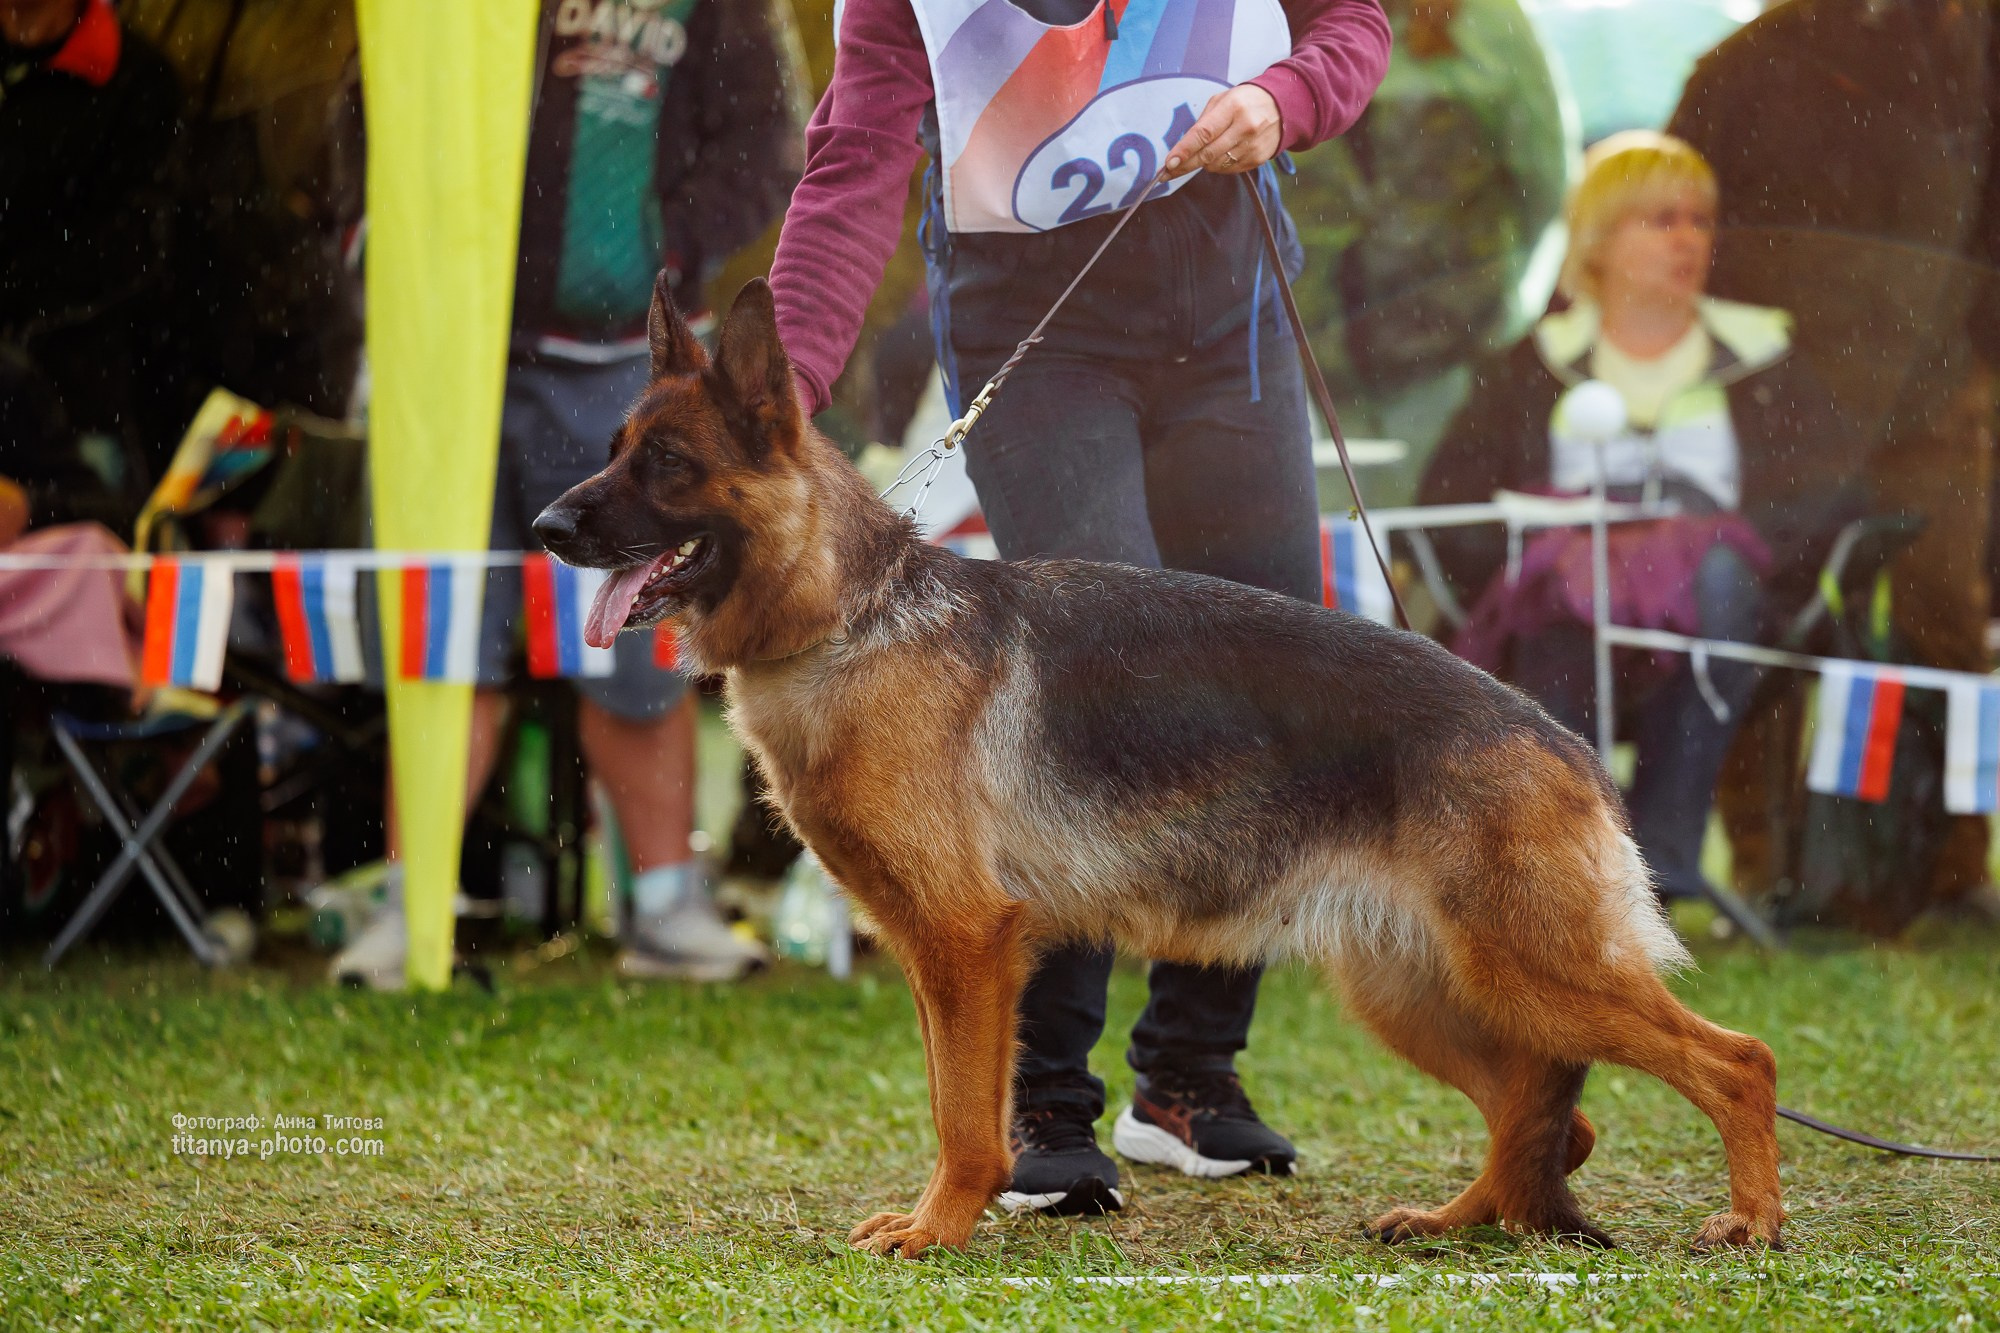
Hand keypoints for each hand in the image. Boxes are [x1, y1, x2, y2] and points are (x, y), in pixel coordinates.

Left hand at [1163, 84, 1283, 178]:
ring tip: (1202, 154)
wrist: (1281, 107)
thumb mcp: (1223, 100)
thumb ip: (1203, 121)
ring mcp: (1253, 145)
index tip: (1169, 163)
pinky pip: (1229, 170)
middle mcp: (1245, 127)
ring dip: (1203, 164)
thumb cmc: (1245, 101)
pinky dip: (1219, 165)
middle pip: (1208, 154)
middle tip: (1168, 172)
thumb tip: (1183, 148)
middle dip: (1185, 164)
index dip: (1184, 150)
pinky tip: (1221, 154)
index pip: (1203, 134)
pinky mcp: (1258, 159)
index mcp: (1233, 107)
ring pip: (1217, 165)